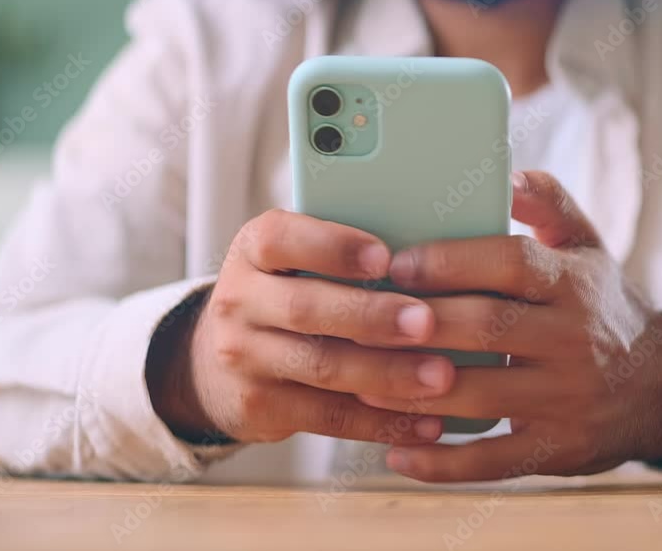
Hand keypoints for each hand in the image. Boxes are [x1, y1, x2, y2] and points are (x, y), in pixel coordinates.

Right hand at [146, 209, 456, 444]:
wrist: (221, 363)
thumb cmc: (289, 295)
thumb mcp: (295, 262)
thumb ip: (345, 256)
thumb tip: (431, 262)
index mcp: (252, 249)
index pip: (281, 239)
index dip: (333, 248)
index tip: (386, 257)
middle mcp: (238, 300)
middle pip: (306, 309)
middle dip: (371, 317)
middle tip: (427, 322)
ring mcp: (243, 357)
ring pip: (322, 367)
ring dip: (387, 374)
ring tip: (440, 376)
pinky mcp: (259, 407)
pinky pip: (328, 416)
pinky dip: (382, 421)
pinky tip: (427, 422)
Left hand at [360, 171, 661, 481]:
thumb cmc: (601, 306)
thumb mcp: (588, 248)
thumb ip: (548, 203)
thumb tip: (506, 169)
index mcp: (574, 283)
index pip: (511, 263)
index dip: (451, 261)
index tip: (397, 263)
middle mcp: (573, 340)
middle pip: (486, 327)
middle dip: (420, 323)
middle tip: (362, 318)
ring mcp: (566, 399)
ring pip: (479, 396)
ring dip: (414, 392)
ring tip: (359, 381)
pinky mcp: (557, 449)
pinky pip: (493, 460)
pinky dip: (442, 463)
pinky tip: (397, 454)